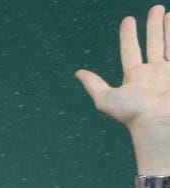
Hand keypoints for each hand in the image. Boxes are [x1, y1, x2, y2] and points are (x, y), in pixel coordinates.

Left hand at [78, 7, 169, 173]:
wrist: (159, 123)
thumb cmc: (133, 115)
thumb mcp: (106, 99)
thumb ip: (94, 85)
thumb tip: (78, 73)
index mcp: (135, 76)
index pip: (130, 50)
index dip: (128, 35)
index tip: (128, 19)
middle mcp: (153, 72)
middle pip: (153, 42)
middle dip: (153, 25)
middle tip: (156, 8)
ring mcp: (168, 72)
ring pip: (168, 44)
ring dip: (168, 28)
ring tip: (168, 12)